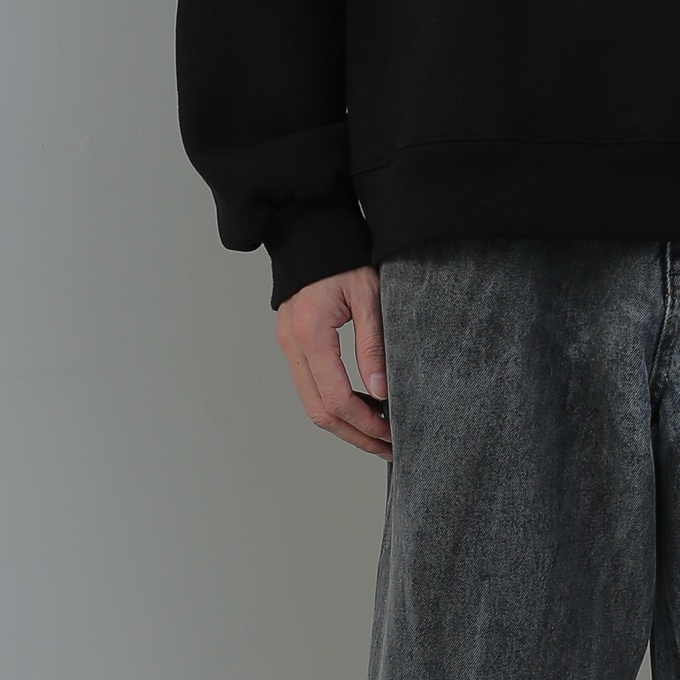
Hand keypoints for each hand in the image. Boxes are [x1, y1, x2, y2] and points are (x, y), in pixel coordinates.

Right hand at [275, 264, 390, 457]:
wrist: (314, 232)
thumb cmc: (345, 256)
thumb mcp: (370, 296)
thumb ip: (374, 345)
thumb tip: (381, 392)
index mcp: (310, 332)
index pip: (335, 397)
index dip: (365, 423)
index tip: (392, 433)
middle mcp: (291, 343)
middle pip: (319, 411)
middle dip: (356, 435)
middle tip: (390, 447)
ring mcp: (287, 345)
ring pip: (312, 404)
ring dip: (346, 424)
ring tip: (381, 432)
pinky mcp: (293, 344)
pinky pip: (311, 386)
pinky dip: (336, 404)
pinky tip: (364, 407)